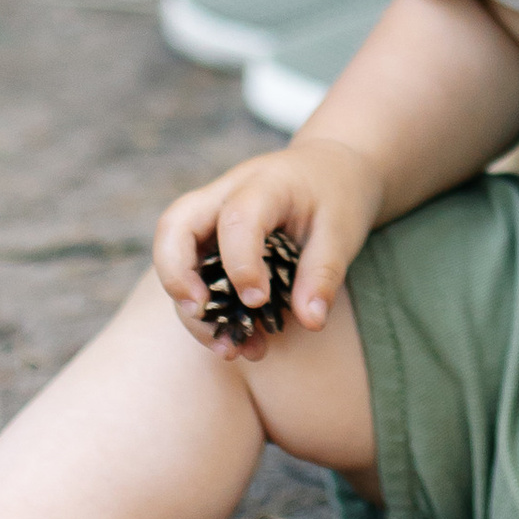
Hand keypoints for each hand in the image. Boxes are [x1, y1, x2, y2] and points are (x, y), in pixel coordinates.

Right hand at [151, 134, 385, 344]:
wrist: (330, 169)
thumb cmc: (337, 195)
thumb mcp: (343, 230)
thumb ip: (324, 273)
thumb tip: (310, 321)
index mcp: (264, 183)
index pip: (236, 218)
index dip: (240, 263)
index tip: (258, 301)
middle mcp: (225, 194)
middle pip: (175, 225)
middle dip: (176, 275)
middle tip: (202, 314)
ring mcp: (211, 216)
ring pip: (174, 255)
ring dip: (192, 308)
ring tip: (230, 349)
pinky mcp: (210, 240)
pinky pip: (192, 273)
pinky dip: (206, 310)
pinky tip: (235, 342)